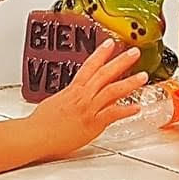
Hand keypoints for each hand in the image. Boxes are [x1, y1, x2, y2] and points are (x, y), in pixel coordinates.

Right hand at [27, 41, 145, 160]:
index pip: (89, 65)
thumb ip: (70, 97)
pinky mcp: (92, 124)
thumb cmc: (40, 123)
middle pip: (105, 73)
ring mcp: (88, 109)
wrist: (35, 136)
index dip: (101, 53)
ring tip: (143, 76)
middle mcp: (82, 96)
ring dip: (129, 83)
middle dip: (121, 61)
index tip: (111, 43)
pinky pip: (112, 115)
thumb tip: (76, 95)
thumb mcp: (56, 102)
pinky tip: (137, 108)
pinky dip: (126, 111)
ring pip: (112, 91)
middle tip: (134, 52)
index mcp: (73, 89)